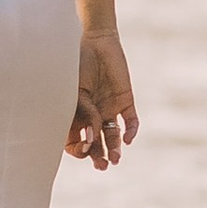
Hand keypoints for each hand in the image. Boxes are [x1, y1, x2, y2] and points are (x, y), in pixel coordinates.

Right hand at [67, 25, 138, 169]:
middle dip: (98, 156)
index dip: (79, 149)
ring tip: (115, 160)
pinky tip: (127, 139)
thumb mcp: (75, 91)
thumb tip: (90, 138)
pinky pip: (131, 120)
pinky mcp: (125, 100)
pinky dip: (131, 131)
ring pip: (113, 136)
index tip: (82, 149)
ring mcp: (109, 108)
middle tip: (103, 166)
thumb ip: (83, 113)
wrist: (95, 41)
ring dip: (115, 149)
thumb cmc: (77, 64)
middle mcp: (93, 116)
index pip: (77, 140)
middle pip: (96, 143)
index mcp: (75, 114)